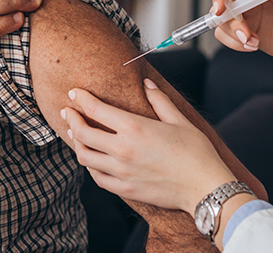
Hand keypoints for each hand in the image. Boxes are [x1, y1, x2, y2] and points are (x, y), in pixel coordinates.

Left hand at [62, 79, 237, 214]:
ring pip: (84, 156)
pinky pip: (97, 177)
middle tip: (68, 112)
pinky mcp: (124, 188)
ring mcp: (121, 171)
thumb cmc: (196, 153)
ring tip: (75, 135)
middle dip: (71, 119)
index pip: (95, 109)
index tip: (74, 94)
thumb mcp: (179, 120)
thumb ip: (159, 100)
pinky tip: (91, 159)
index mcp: (134, 128)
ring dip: (76, 143)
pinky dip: (89, 166)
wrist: (204, 187)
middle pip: (82, 132)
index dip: (81, 99)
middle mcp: (122, 149)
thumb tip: (147, 84)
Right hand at [210, 0, 272, 89]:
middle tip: (245, 34)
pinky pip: (226, 35)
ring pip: (222, 20)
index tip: (220, 10)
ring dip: (233, 35)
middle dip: (229, 20)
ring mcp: (248, 13)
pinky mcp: (246, 30)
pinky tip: (253, 46)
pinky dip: (235, 44)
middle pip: (222, 1)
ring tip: (253, 42)